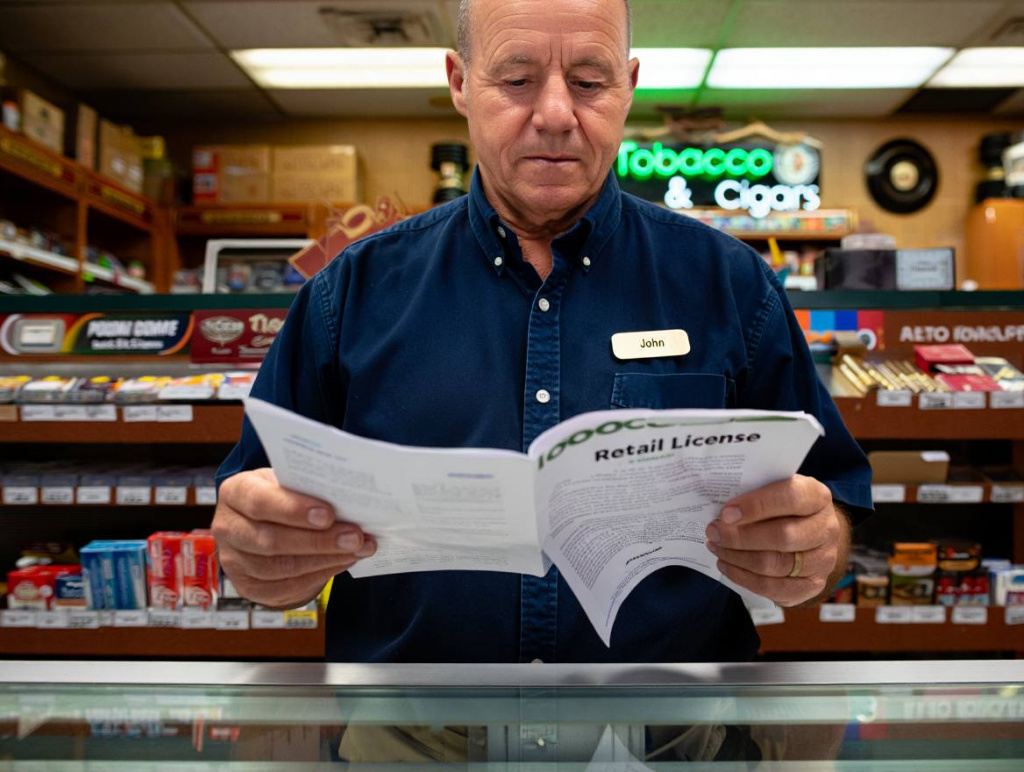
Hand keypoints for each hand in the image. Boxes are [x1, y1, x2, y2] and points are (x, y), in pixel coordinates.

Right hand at [212, 468, 375, 607]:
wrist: (261, 522)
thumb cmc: (281, 495)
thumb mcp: (287, 481)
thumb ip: (308, 487)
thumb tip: (349, 496)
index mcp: (235, 492)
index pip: (260, 502)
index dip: (294, 510)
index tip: (328, 514)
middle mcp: (228, 527)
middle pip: (271, 540)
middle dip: (318, 541)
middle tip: (355, 537)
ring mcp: (234, 561)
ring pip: (281, 568)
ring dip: (325, 560)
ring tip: (357, 550)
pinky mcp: (247, 587)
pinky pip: (286, 587)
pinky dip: (320, 575)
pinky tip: (343, 562)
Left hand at [704, 475, 847, 606]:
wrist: (810, 529)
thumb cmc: (783, 506)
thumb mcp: (773, 488)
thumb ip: (753, 492)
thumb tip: (720, 508)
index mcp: (817, 497)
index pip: (791, 497)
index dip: (756, 506)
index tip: (725, 513)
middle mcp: (826, 529)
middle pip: (783, 536)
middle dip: (740, 537)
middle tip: (712, 532)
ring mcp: (823, 560)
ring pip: (776, 565)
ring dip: (738, 558)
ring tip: (716, 547)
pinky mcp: (813, 585)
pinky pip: (775, 589)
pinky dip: (744, 578)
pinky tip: (727, 565)